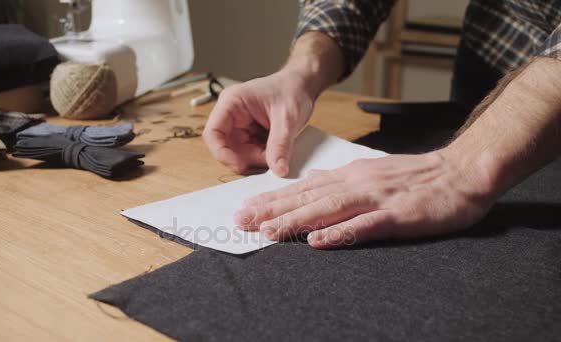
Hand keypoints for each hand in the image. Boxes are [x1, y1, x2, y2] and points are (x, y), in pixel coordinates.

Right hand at [203, 70, 314, 176]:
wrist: (302, 86)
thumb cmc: (292, 90)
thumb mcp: (288, 118)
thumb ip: (280, 144)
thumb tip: (278, 170)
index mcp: (231, 103)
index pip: (213, 134)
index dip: (222, 153)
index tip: (242, 166)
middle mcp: (230, 115)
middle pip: (225, 148)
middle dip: (246, 159)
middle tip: (270, 160)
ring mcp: (238, 126)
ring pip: (237, 154)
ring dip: (256, 160)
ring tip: (277, 152)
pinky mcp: (248, 134)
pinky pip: (249, 154)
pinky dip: (262, 158)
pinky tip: (276, 151)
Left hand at [234, 151, 496, 248]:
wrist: (460, 172)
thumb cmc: (416, 176)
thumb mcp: (372, 171)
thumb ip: (340, 180)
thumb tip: (311, 183)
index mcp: (350, 175)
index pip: (303, 189)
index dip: (272, 199)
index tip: (246, 208)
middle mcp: (356, 183)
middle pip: (307, 198)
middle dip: (272, 210)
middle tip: (242, 221)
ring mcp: (376, 198)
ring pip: (328, 210)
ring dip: (296, 221)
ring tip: (269, 232)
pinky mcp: (397, 215)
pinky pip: (365, 226)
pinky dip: (340, 233)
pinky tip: (317, 241)